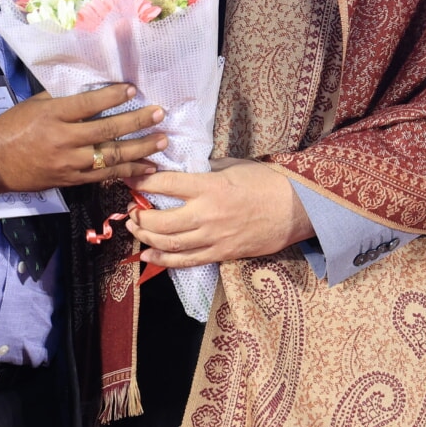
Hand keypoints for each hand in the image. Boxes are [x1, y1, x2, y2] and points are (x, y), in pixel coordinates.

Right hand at [0, 84, 165, 197]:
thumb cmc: (13, 127)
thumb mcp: (35, 104)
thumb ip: (63, 97)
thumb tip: (93, 86)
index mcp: (52, 116)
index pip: (87, 105)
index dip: (111, 97)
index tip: (132, 89)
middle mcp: (63, 140)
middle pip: (106, 131)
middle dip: (136, 122)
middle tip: (158, 113)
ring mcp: (69, 164)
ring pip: (110, 157)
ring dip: (140, 149)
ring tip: (161, 141)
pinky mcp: (71, 181)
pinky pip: (104, 176)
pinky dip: (127, 171)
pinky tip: (146, 167)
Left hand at [124, 157, 314, 266]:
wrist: (296, 209)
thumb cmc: (265, 182)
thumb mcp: (232, 165)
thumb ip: (204, 169)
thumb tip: (181, 170)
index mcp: (209, 186)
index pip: (165, 184)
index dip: (142, 182)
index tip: (129, 178)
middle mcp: (207, 214)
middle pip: (160, 221)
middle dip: (139, 216)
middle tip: (131, 209)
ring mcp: (213, 238)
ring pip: (168, 244)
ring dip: (145, 238)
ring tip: (135, 229)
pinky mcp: (220, 254)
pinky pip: (185, 261)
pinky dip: (162, 260)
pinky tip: (147, 256)